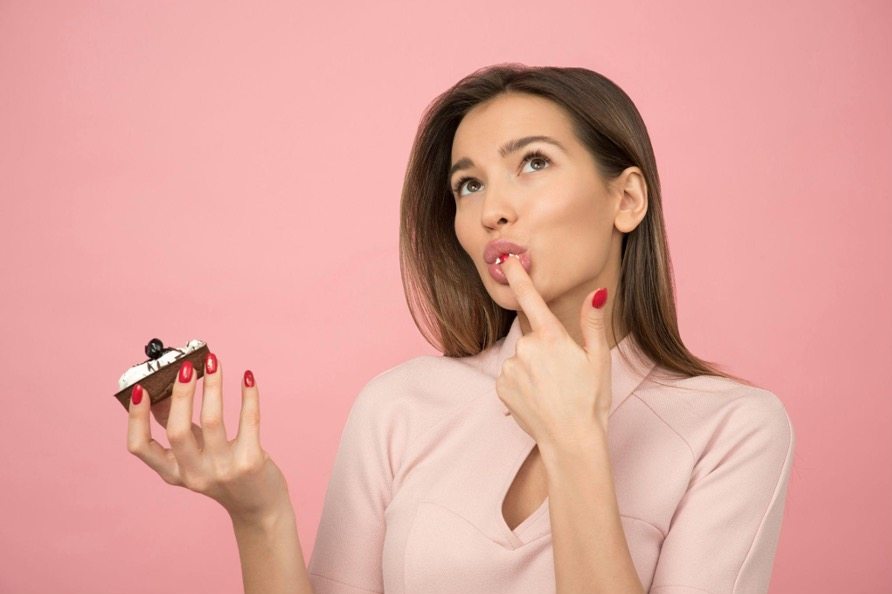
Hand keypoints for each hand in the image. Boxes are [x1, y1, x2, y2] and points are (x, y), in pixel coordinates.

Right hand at [126, 353, 290, 522]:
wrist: (260, 507)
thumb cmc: (224, 472)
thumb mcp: (196, 454)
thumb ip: (178, 426)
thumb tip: (161, 389)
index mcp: (173, 472)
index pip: (139, 447)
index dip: (136, 417)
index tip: (140, 388)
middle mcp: (194, 474)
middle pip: (177, 431)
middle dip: (180, 394)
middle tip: (186, 367)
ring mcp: (223, 470)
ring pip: (213, 421)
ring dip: (212, 387)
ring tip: (214, 362)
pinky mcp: (251, 462)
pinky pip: (249, 421)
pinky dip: (248, 396)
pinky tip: (247, 377)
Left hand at [496, 254, 612, 446]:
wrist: (571, 440)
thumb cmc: (591, 399)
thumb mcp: (598, 358)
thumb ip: (591, 322)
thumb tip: (597, 293)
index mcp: (552, 337)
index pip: (531, 298)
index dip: (517, 276)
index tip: (505, 259)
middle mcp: (526, 348)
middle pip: (532, 338)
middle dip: (544, 350)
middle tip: (563, 375)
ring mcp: (511, 368)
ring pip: (521, 359)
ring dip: (532, 369)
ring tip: (551, 391)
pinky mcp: (501, 386)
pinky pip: (511, 377)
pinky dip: (521, 384)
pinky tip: (537, 398)